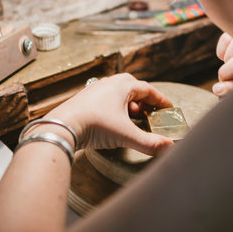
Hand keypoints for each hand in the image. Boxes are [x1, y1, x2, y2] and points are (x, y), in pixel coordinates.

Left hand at [45, 73, 174, 155]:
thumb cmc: (95, 125)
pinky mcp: (84, 99)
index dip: (160, 99)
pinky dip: (114, 106)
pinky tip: (113, 120)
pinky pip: (104, 97)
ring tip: (132, 116)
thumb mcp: (126, 136)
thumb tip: (169, 147)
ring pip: (117, 90)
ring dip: (128, 102)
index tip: (167, 107)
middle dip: (143, 98)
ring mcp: (94, 90)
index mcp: (122, 86)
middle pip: (132, 85)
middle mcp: (109, 84)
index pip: (147, 89)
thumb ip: (150, 143)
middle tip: (149, 111)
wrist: (63, 126)